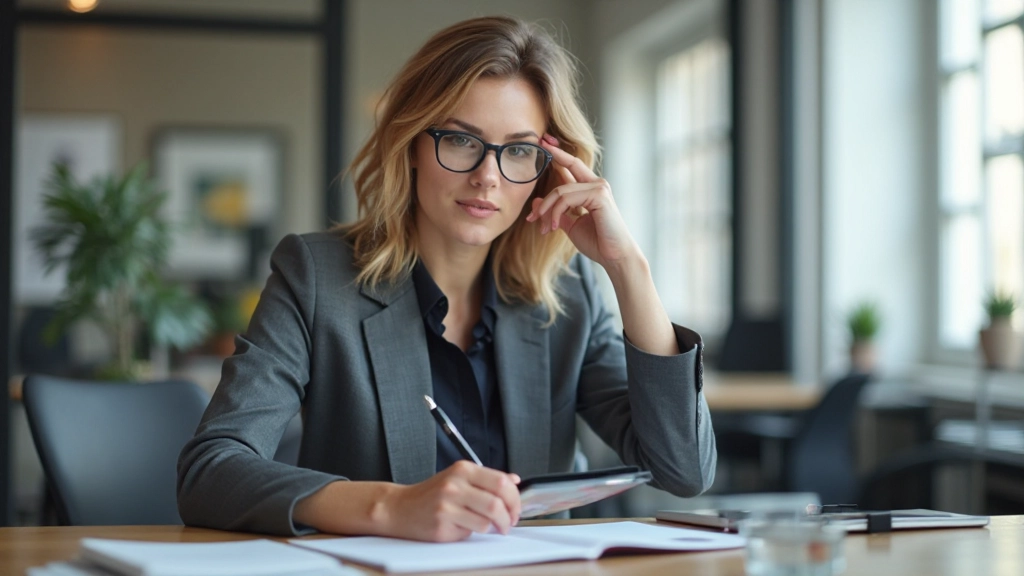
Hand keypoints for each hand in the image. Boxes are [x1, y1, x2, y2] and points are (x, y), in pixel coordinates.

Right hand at [378, 461, 520, 541]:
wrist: (400, 508)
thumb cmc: (431, 494)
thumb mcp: (459, 478)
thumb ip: (486, 479)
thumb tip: (514, 480)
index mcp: (463, 469)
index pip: (501, 481)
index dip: (515, 498)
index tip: (516, 508)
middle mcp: (455, 484)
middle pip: (497, 501)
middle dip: (510, 516)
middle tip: (510, 522)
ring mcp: (447, 504)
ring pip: (487, 519)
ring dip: (495, 527)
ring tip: (492, 527)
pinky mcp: (442, 524)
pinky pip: (472, 530)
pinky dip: (476, 531)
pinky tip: (468, 527)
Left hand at [526, 135, 640, 270]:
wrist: (614, 257)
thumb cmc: (597, 242)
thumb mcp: (570, 225)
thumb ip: (556, 212)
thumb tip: (536, 202)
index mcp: (591, 188)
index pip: (572, 165)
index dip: (558, 153)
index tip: (543, 143)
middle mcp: (597, 184)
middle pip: (568, 164)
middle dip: (553, 154)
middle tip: (538, 149)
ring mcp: (599, 188)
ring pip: (561, 190)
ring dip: (546, 210)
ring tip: (541, 227)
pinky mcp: (599, 195)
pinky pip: (566, 199)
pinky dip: (555, 213)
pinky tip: (553, 228)